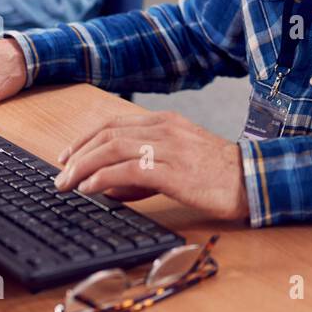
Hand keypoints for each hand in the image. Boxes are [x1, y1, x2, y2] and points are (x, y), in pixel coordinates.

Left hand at [54, 111, 248, 221]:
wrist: (253, 180)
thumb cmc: (218, 173)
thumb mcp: (180, 160)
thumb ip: (146, 166)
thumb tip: (109, 183)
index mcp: (166, 122)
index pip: (113, 124)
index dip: (84, 140)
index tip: (66, 157)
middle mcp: (165, 129)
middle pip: (107, 134)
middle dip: (77, 155)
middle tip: (59, 176)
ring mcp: (170, 148)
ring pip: (113, 149)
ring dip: (83, 167)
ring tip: (67, 184)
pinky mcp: (174, 171)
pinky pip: (130, 169)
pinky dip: (104, 177)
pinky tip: (91, 188)